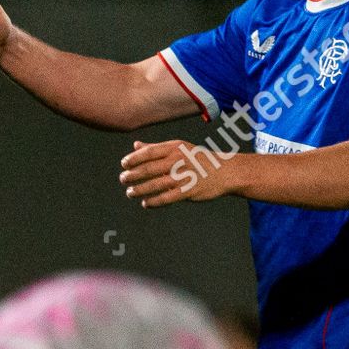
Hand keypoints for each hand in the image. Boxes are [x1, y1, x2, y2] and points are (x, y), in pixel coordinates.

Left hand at [119, 139, 235, 206]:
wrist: (225, 172)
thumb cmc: (198, 159)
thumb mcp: (179, 148)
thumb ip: (156, 148)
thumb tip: (135, 145)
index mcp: (175, 147)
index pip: (149, 152)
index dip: (133, 159)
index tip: (123, 165)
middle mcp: (179, 160)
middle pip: (149, 169)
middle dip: (132, 175)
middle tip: (123, 180)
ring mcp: (184, 176)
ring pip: (155, 185)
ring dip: (139, 190)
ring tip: (130, 192)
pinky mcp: (189, 191)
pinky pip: (166, 198)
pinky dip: (154, 202)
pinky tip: (145, 203)